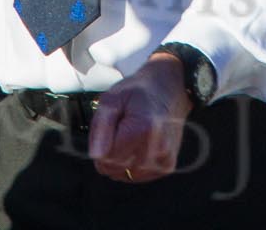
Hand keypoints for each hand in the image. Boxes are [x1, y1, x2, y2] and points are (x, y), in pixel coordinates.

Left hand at [89, 52, 191, 182]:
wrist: (169, 89)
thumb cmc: (139, 92)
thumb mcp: (112, 99)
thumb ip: (101, 127)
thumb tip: (96, 155)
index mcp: (140, 131)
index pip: (105, 160)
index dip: (100, 145)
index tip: (109, 127)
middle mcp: (156, 150)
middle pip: (114, 169)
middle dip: (110, 152)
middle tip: (120, 129)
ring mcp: (163, 160)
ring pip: (124, 175)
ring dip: (120, 160)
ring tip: (130, 136)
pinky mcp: (166, 166)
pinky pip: (137, 175)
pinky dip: (132, 164)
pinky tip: (138, 145)